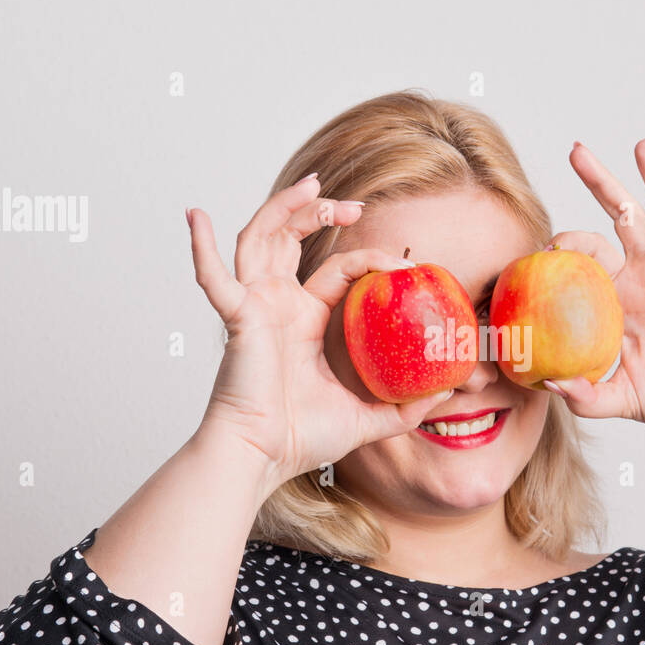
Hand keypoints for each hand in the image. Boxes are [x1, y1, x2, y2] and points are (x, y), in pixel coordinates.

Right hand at [187, 176, 454, 482]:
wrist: (263, 458)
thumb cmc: (301, 439)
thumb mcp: (368, 419)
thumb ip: (407, 406)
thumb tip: (450, 389)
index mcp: (304, 320)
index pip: (337, 270)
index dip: (366, 256)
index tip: (402, 261)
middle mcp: (278, 305)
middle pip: (292, 239)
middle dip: (319, 212)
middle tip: (352, 202)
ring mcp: (255, 307)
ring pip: (261, 238)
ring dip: (282, 207)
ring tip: (311, 185)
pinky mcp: (238, 318)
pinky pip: (214, 278)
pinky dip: (200, 248)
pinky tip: (194, 216)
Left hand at [544, 140, 644, 444]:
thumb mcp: (621, 399)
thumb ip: (583, 396)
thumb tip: (546, 382)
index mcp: (618, 296)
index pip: (584, 257)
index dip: (563, 247)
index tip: (543, 246)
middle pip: (618, 215)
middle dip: (598, 182)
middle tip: (576, 150)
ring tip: (641, 144)